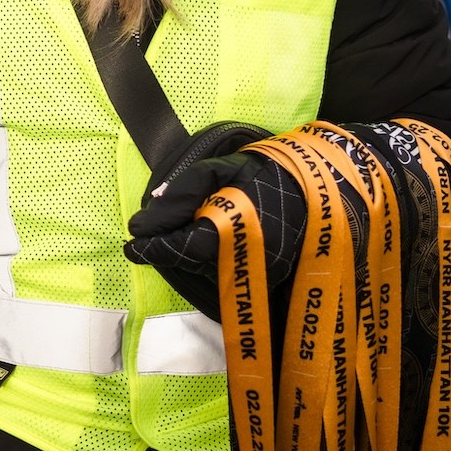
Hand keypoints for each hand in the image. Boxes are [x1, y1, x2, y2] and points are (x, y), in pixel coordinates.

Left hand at [122, 122, 294, 318]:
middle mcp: (245, 259)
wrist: (319, 187)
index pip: (181, 247)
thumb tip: (143, 223)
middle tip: (146, 240)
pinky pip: (228, 273)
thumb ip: (180, 196)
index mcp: (231, 229)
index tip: (131, 246)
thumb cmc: (263, 174)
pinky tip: (208, 241)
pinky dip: (211, 260)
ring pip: (208, 270)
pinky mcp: (269, 278)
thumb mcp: (217, 172)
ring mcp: (260, 273)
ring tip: (179, 234)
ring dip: (189, 255)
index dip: (153, 249)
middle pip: (192, 262)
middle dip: (168, 250)